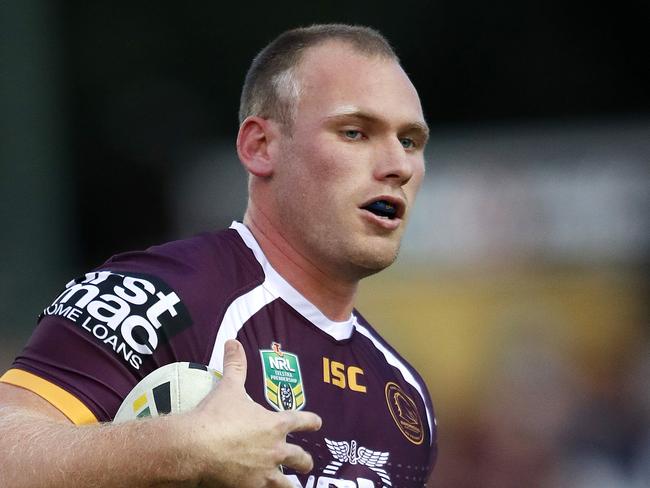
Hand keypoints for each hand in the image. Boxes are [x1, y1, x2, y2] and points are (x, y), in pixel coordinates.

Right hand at [182, 339, 321, 486]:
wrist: (197, 447)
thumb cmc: (216, 416)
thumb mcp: (228, 387)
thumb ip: (235, 365)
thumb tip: (233, 342)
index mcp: (276, 424)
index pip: (302, 421)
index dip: (312, 422)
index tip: (318, 423)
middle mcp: (276, 450)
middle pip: (300, 459)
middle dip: (305, 461)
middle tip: (307, 463)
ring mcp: (265, 473)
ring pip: (288, 485)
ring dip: (291, 485)